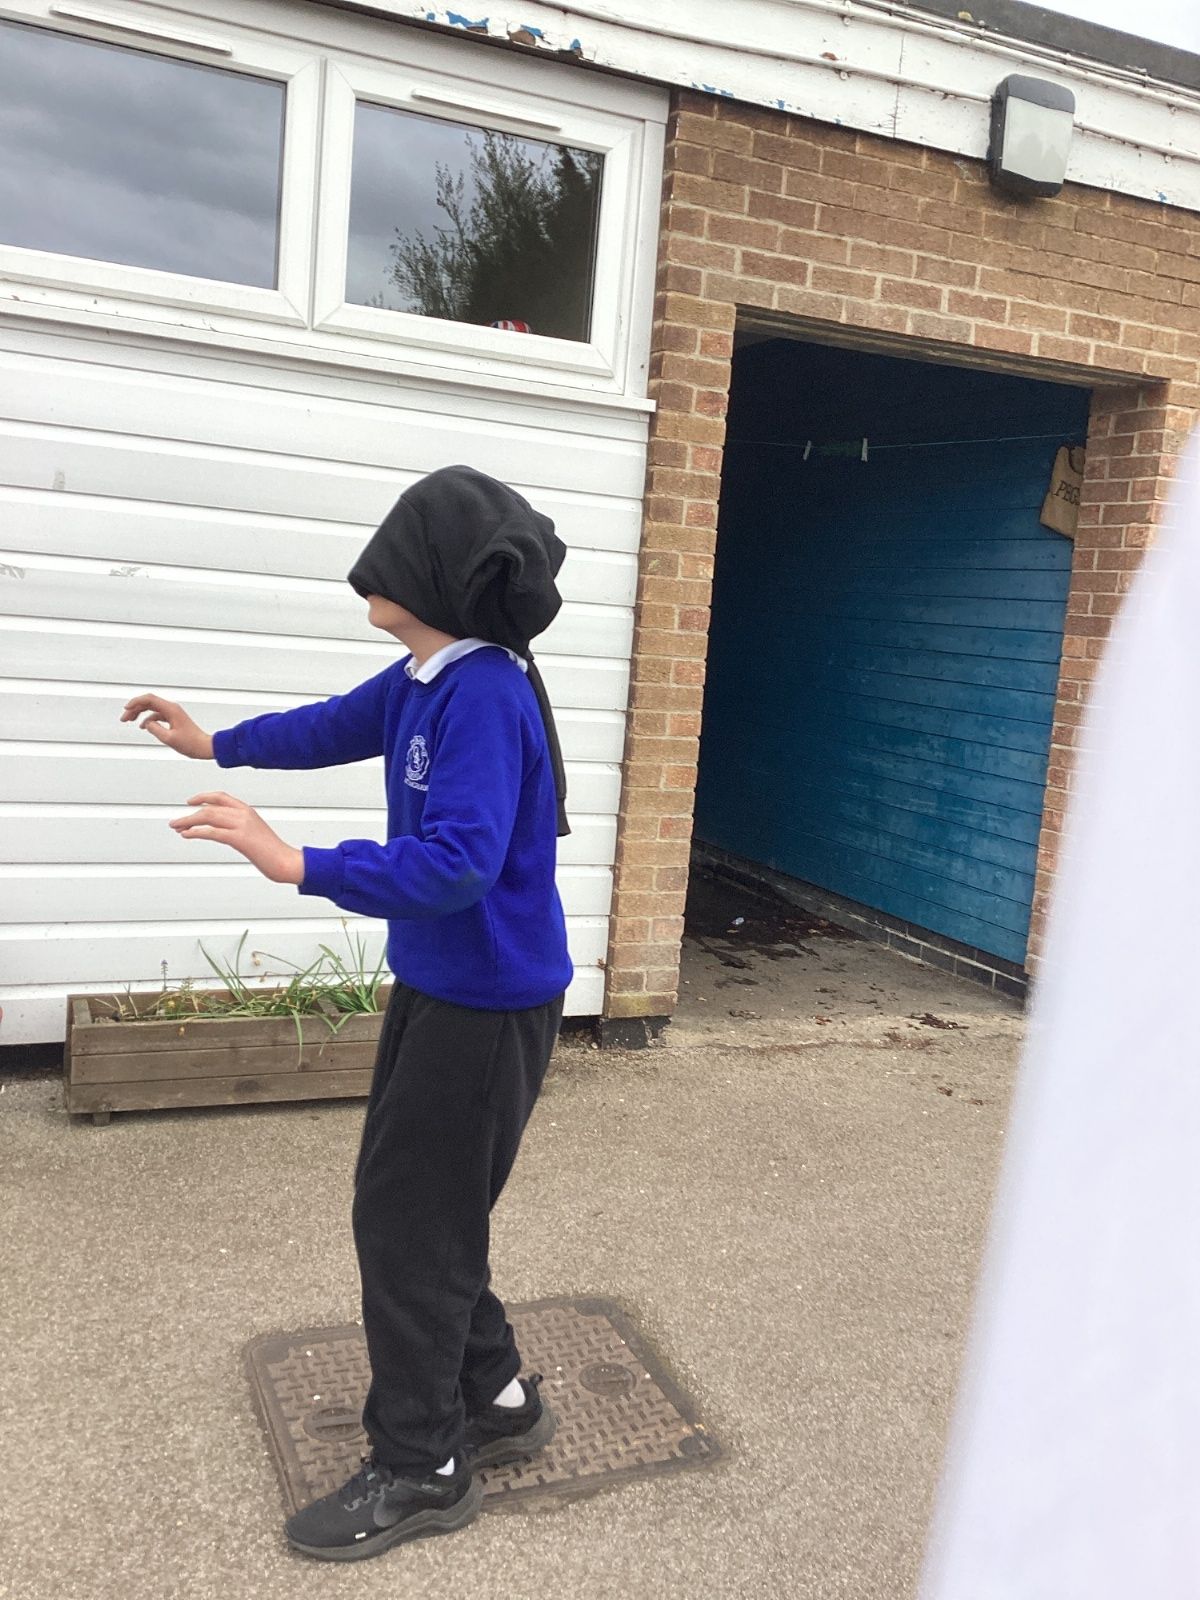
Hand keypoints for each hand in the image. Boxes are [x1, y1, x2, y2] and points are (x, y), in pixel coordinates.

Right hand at [122, 694, 212, 759]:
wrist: (204, 747)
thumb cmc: (191, 743)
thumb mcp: (169, 739)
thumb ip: (155, 729)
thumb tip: (146, 724)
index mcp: (171, 709)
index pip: (149, 699)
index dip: (135, 702)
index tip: (126, 709)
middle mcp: (171, 708)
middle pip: (148, 702)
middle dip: (134, 708)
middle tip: (124, 718)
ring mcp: (173, 713)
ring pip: (152, 708)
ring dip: (139, 713)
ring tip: (129, 720)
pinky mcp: (173, 719)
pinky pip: (157, 715)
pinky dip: (148, 719)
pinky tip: (143, 726)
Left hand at [170, 792, 304, 884]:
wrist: (285, 861)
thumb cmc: (272, 851)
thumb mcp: (255, 833)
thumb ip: (240, 827)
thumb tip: (223, 831)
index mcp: (248, 811)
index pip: (221, 797)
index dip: (203, 797)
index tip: (190, 802)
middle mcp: (244, 814)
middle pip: (210, 808)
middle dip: (189, 814)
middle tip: (175, 822)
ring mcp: (242, 825)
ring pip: (208, 817)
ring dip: (188, 821)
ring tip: (176, 827)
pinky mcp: (240, 839)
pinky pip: (212, 832)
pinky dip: (196, 832)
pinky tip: (187, 835)